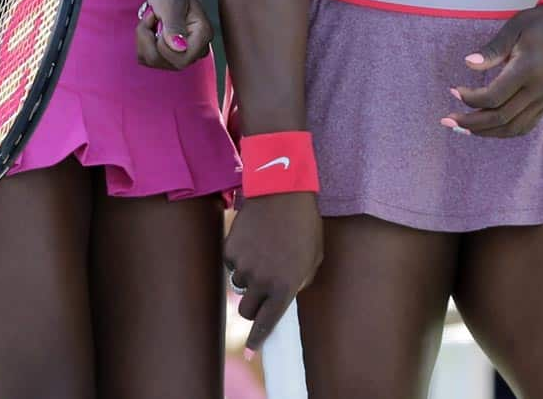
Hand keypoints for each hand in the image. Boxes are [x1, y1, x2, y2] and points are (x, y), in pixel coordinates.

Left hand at [135, 0, 212, 70]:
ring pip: (153, 60)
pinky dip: (143, 41)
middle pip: (165, 62)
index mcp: (202, 36)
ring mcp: (182, 53)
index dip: (161, 44)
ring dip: (144, 37)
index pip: (180, 59)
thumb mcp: (171, 2)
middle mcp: (196, 50)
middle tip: (151, 15)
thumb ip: (174, 25)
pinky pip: (147, 58)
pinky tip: (151, 26)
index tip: (159, 19)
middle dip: (149, 38)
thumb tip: (180, 48)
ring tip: (151, 18)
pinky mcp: (170, 54)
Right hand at [224, 193, 322, 352]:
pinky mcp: (230, 250)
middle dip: (254, 304)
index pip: (267, 323)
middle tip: (262, 289)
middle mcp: (262, 282)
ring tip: (263, 252)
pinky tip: (253, 239)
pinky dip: (239, 258)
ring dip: (248, 278)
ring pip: (239, 286)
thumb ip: (299, 282)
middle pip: (247, 310)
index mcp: (285, 287)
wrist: (281, 191)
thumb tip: (285, 296)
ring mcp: (243, 266)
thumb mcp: (313, 258)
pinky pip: (231, 264)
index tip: (252, 350)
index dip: (258, 340)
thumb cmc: (304, 225)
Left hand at [446, 5, 542, 137]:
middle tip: (447, 120)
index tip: (453, 90)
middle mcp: (539, 90)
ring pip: (513, 128)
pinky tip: (486, 128)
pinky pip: (524, 126)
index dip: (470, 99)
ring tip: (462, 128)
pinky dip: (503, 131)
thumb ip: (491, 50)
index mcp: (528, 69)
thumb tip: (468, 63)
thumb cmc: (536, 24)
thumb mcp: (512, 30)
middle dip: (472, 123)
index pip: (494, 97)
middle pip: (502, 118)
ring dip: (486, 132)